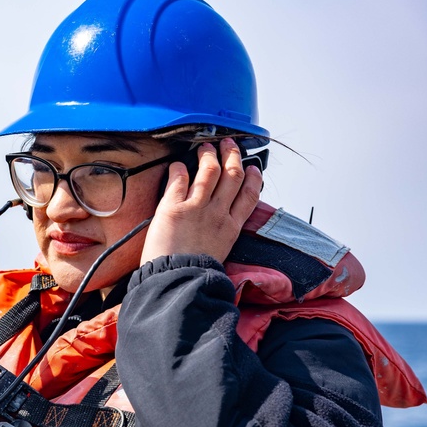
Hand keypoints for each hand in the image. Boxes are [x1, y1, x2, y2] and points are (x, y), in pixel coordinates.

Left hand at [140, 138, 262, 264]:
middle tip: (229, 145)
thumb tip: (221, 223)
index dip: (253, 178)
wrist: (175, 281)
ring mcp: (196, 208)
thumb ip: (222, 234)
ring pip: (209, 171)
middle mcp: (217, 214)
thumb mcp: (219, 252)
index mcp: (231, 228)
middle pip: (232, 176)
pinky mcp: (173, 208)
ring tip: (205, 147)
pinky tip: (177, 165)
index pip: (249, 195)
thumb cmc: (192, 273)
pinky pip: (179, 180)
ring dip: (208, 155)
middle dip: (232, 156)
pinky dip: (179, 168)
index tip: (252, 168)